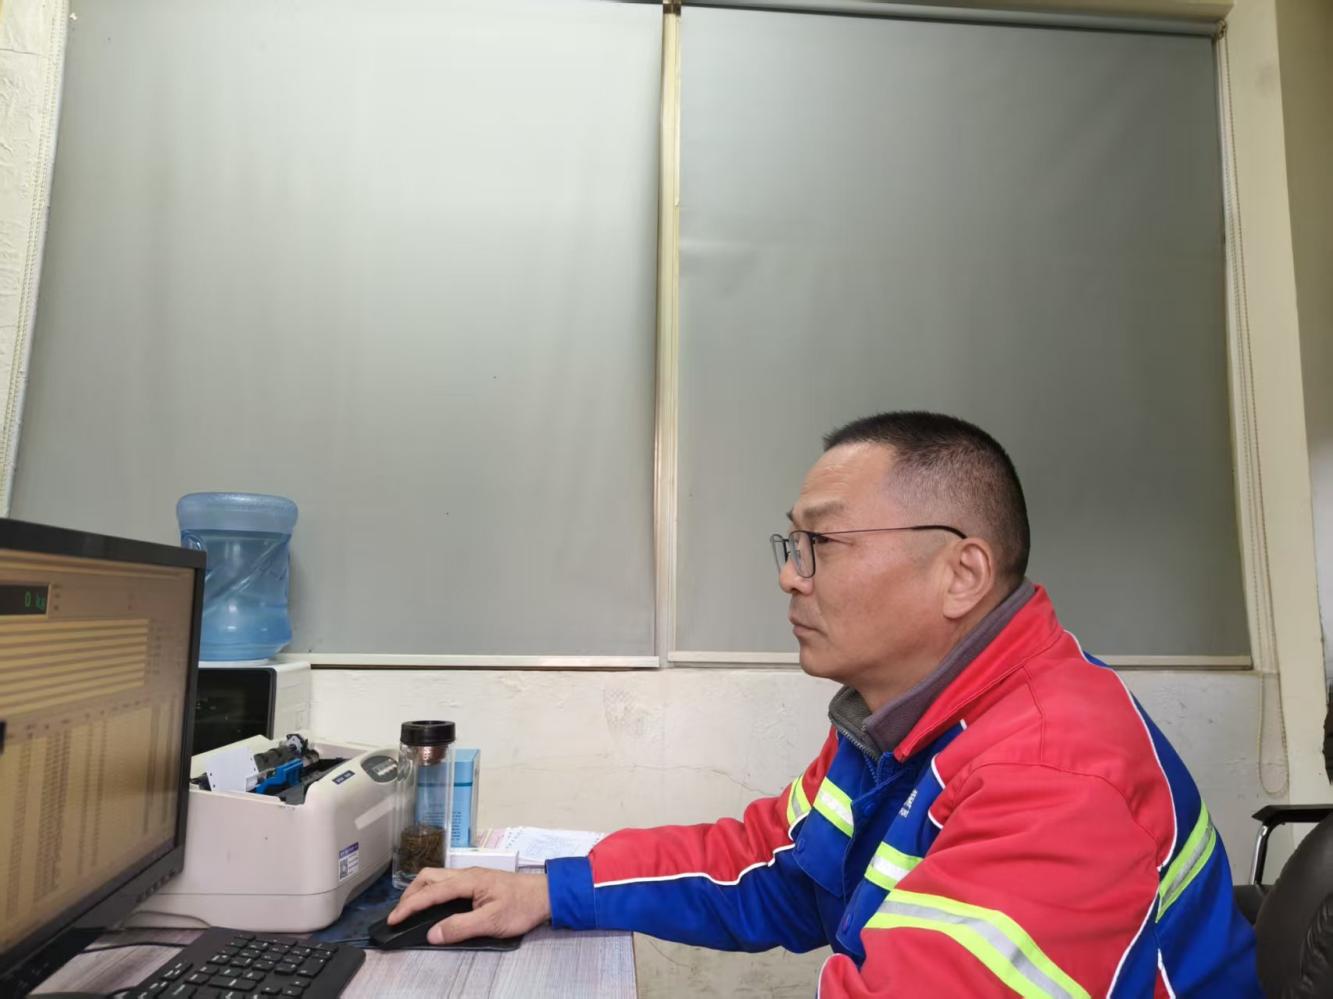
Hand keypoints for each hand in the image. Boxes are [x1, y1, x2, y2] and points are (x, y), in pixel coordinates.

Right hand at [387, 867, 551, 944]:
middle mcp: (466, 874)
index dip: (409, 906)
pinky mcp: (477, 883)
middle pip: (429, 877)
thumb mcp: (492, 921)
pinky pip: (447, 883)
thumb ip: (461, 927)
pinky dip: (432, 892)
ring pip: (437, 878)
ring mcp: (472, 877)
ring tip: (410, 909)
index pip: (430, 892)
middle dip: (409, 894)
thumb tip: (432, 934)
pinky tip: (433, 904)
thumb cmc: (522, 906)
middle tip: (398, 915)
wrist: (546, 895)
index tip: (393, 919)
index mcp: (467, 880)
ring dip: (420, 891)